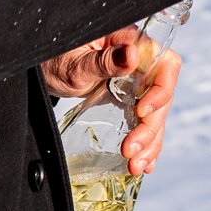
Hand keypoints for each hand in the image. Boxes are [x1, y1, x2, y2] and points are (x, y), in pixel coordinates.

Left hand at [40, 29, 182, 173]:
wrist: (44, 69)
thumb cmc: (56, 58)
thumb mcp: (76, 63)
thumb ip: (103, 61)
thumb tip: (132, 56)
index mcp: (132, 45)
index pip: (166, 64)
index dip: (162, 90)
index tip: (141, 111)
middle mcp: (139, 64)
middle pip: (161, 96)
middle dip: (150, 127)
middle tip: (131, 150)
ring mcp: (134, 84)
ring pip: (154, 113)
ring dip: (149, 141)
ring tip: (135, 165)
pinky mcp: (126, 100)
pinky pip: (143, 121)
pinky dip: (146, 143)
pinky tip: (144, 162)